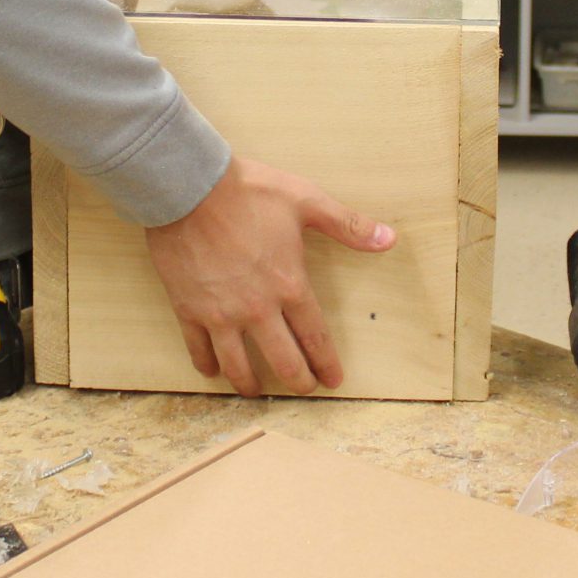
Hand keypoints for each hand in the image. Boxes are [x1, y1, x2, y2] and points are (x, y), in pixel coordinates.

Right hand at [143, 157, 396, 395]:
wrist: (189, 186)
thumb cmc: (248, 191)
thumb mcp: (306, 201)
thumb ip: (348, 225)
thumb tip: (389, 239)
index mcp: (290, 285)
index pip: (315, 338)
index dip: (327, 364)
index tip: (333, 380)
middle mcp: (258, 309)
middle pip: (283, 361)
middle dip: (298, 381)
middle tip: (303, 389)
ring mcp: (221, 313)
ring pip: (238, 365)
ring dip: (250, 384)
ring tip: (256, 392)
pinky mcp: (188, 309)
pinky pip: (198, 348)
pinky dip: (206, 364)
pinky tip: (212, 370)